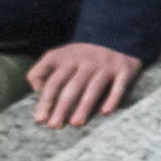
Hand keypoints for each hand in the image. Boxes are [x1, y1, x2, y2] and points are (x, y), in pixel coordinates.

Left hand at [25, 41, 141, 130]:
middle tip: (54, 126)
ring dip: (84, 106)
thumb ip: (43, 70)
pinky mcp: (124, 69)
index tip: (41, 119)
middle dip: (62, 108)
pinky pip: (119, 86)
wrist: (117, 34)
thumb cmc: (82, 55)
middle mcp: (86, 60)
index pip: (54, 81)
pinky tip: (106, 112)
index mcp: (68, 57)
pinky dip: (113, 98)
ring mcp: (106, 64)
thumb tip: (36, 90)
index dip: (46, 100)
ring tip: (76, 124)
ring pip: (93, 88)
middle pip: (72, 87)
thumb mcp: (60, 55)